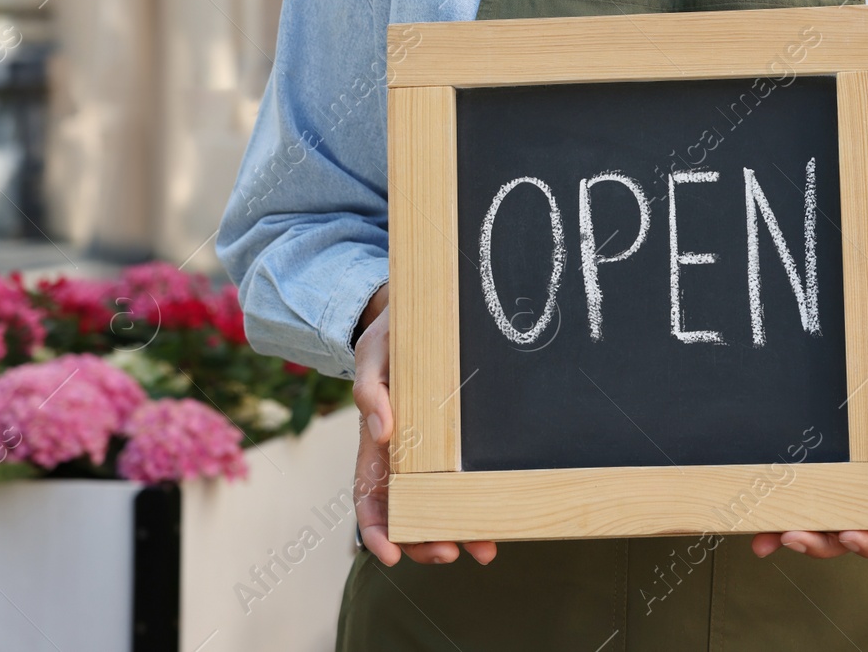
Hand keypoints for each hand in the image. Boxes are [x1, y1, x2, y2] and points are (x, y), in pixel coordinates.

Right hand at [352, 284, 497, 566]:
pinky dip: (477, 500)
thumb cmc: (389, 335)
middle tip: (448, 554)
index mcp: (374, 441)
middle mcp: (402, 453)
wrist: (419, 312)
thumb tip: (381, 431)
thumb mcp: (372, 354)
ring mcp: (431, 449)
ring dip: (456, 530)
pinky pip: (464, 477)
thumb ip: (370, 390)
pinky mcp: (456, 440)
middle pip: (406, 512)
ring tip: (482, 549)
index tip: (389, 555)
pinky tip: (499, 520)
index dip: (375, 530)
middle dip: (423, 540)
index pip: (367, 497)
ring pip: (439, 502)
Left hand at [750, 294, 867, 559]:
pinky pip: (793, 485)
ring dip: (790, 533)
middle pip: (846, 529)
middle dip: (820, 543)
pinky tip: (754, 515)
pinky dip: (773, 506)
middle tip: (794, 537)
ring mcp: (836, 468)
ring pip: (816, 517)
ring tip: (765, 539)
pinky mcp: (811, 450)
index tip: (849, 534)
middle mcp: (865, 477)